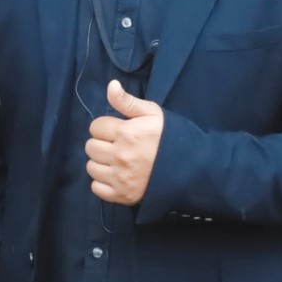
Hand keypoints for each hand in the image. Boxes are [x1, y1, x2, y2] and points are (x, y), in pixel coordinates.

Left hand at [86, 79, 164, 205]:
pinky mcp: (122, 196)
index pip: (95, 127)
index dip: (106, 127)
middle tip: (116, 145)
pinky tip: (116, 176)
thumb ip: (127, 101)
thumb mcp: (152, 113)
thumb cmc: (170, 137)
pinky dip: (103, 182)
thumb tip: (111, 85)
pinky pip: (96, 188)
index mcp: (126, 133)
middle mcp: (120, 156)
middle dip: (101, 143)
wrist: (191, 167)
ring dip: (101, 163)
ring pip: (91, 167)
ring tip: (116, 161)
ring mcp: (120, 178)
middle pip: (90, 147)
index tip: (117, 130)